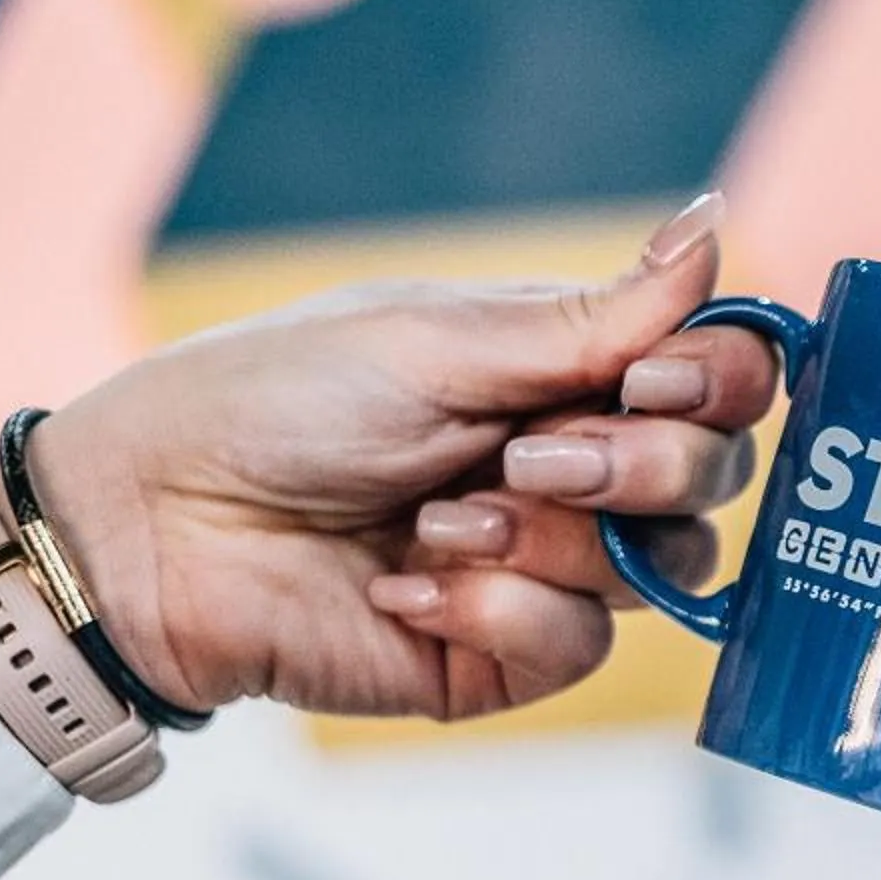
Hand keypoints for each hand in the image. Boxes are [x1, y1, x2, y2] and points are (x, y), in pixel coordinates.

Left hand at [23, 190, 781, 721]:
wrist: (157, 526)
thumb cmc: (277, 400)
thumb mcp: (441, 341)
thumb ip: (595, 315)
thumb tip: (714, 225)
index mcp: (570, 371)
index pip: (720, 378)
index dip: (722, 382)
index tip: (657, 378)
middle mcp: (579, 467)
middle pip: (713, 477)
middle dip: (642, 467)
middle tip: (530, 456)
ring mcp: (547, 565)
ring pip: (662, 570)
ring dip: (555, 541)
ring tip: (439, 522)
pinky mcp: (504, 654)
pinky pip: (578, 645)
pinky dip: (497, 612)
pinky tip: (405, 588)